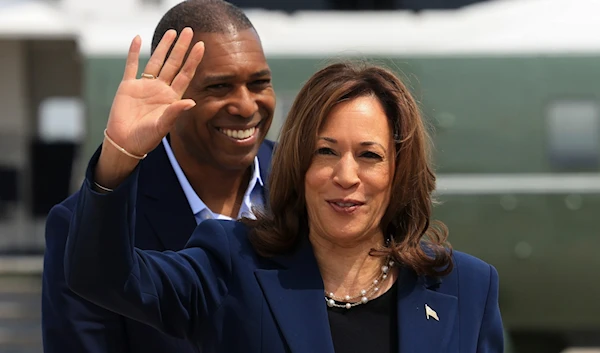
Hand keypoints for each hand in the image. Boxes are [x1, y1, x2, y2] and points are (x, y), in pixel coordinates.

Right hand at [105, 27, 204, 156]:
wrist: (125, 143)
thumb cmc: (146, 138)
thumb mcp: (163, 126)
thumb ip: (175, 112)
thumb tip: (191, 102)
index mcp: (171, 98)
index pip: (185, 74)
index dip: (193, 60)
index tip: (201, 46)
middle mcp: (160, 89)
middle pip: (173, 63)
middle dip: (181, 48)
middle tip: (189, 31)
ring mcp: (144, 86)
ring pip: (156, 61)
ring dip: (163, 47)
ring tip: (172, 32)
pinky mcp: (128, 86)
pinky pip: (131, 66)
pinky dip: (133, 52)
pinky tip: (137, 39)